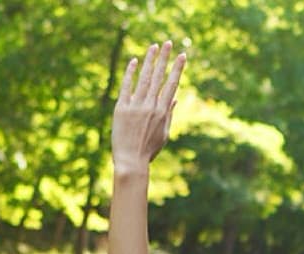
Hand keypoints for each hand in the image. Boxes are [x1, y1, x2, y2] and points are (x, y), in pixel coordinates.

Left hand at [112, 41, 186, 173]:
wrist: (131, 161)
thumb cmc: (149, 150)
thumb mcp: (164, 133)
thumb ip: (169, 113)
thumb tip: (176, 98)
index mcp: (163, 112)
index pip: (172, 85)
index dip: (177, 69)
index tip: (182, 55)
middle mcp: (150, 106)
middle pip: (159, 77)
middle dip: (164, 58)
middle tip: (168, 42)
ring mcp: (135, 106)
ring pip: (144, 79)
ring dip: (149, 61)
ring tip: (153, 46)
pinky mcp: (121, 108)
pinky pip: (126, 87)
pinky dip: (130, 73)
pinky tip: (134, 61)